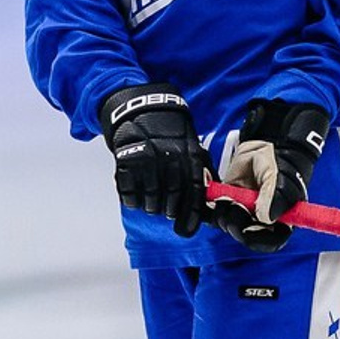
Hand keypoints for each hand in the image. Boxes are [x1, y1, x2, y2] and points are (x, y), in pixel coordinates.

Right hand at [98, 83, 214, 236]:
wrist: (141, 108)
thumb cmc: (169, 131)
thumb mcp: (191, 144)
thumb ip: (201, 170)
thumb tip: (212, 198)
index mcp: (190, 154)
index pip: (194, 192)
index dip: (191, 215)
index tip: (186, 230)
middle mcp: (170, 158)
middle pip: (171, 200)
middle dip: (169, 210)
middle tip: (166, 209)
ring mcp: (147, 160)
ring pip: (150, 201)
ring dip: (151, 206)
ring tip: (151, 199)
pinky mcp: (126, 161)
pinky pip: (129, 195)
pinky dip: (132, 199)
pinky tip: (136, 192)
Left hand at [214, 99, 329, 251]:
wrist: (265, 146)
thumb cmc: (279, 163)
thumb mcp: (280, 177)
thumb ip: (275, 196)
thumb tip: (265, 218)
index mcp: (279, 219)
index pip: (270, 241)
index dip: (258, 239)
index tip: (248, 226)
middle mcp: (260, 220)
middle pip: (245, 236)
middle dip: (237, 223)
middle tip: (235, 204)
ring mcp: (243, 212)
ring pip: (228, 226)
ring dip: (224, 213)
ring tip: (227, 196)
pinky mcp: (227, 203)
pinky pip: (215, 214)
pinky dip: (211, 207)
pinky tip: (216, 195)